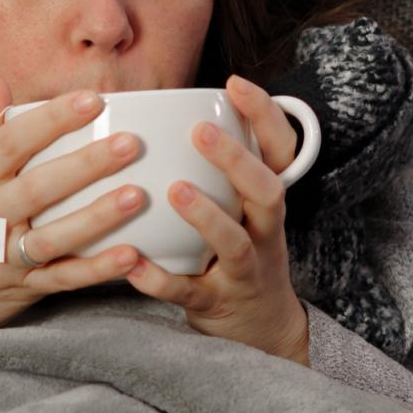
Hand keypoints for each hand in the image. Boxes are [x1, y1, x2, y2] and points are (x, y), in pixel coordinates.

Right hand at [0, 78, 147, 375]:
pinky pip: (61, 280)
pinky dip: (95, 270)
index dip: (51, 120)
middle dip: (85, 165)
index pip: (11, 142)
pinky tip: (130, 256)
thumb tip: (0, 82)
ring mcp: (3, 257)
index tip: (91, 99)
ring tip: (136, 196)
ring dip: (95, 218)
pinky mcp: (21, 290)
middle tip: (130, 144)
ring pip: (52, 237)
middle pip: (38, 187)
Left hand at [123, 74, 310, 364]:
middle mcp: (264, 233)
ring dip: (207, 216)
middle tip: (201, 132)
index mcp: (266, 202)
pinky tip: (132, 264)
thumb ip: (218, 167)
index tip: (235, 83)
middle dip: (238, 161)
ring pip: (235, 244)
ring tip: (175, 190)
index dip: (265, 116)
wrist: (261, 329)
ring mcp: (243, 271)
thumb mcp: (242, 208)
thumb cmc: (238, 251)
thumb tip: (164, 109)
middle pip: (267, 193)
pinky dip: (160, 280)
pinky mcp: (215, 304)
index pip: (280, 152)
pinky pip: (188, 292)